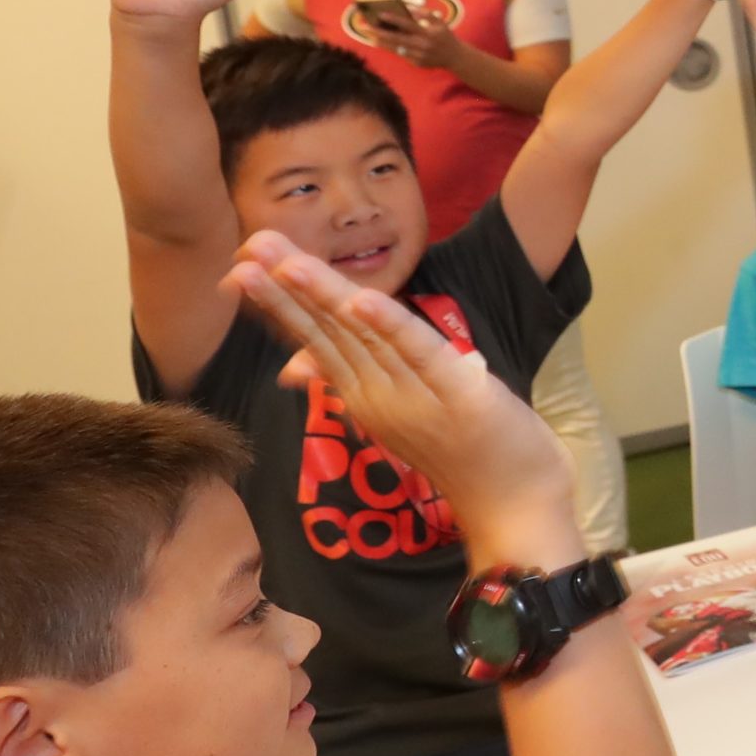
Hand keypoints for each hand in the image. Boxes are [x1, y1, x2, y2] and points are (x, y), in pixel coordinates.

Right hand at [221, 232, 580, 565]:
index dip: (278, 300)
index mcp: (364, 391)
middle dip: (284, 290)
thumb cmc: (463, 451)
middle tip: (244, 249)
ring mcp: (415, 397)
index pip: (313, 337)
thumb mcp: (399, 411)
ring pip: (361, 337)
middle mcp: (378, 394)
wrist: (514, 506)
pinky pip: (420, 354)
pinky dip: (390, 326)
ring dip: (324, 297)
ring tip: (286, 263)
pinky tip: (362, 299)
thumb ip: (354, 378)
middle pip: (326, 332)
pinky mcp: (460, 397)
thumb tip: (294, 365)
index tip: (241, 262)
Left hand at [357, 0, 468, 72]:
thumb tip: (408, 8)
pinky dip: (391, 49)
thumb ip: (425, 14)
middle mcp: (422, 45)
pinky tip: (382, 44)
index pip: (407, 25)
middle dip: (379, 33)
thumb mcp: (439, 21)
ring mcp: (419, 56)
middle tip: (365, 28)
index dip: (394, 19)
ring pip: (396, 48)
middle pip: (397, 38)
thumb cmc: (445, 35)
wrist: (454, 57)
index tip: (380, 14)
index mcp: (427, 33)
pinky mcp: (417, 63)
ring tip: (369, 36)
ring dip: (381, 42)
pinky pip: (401, 55)